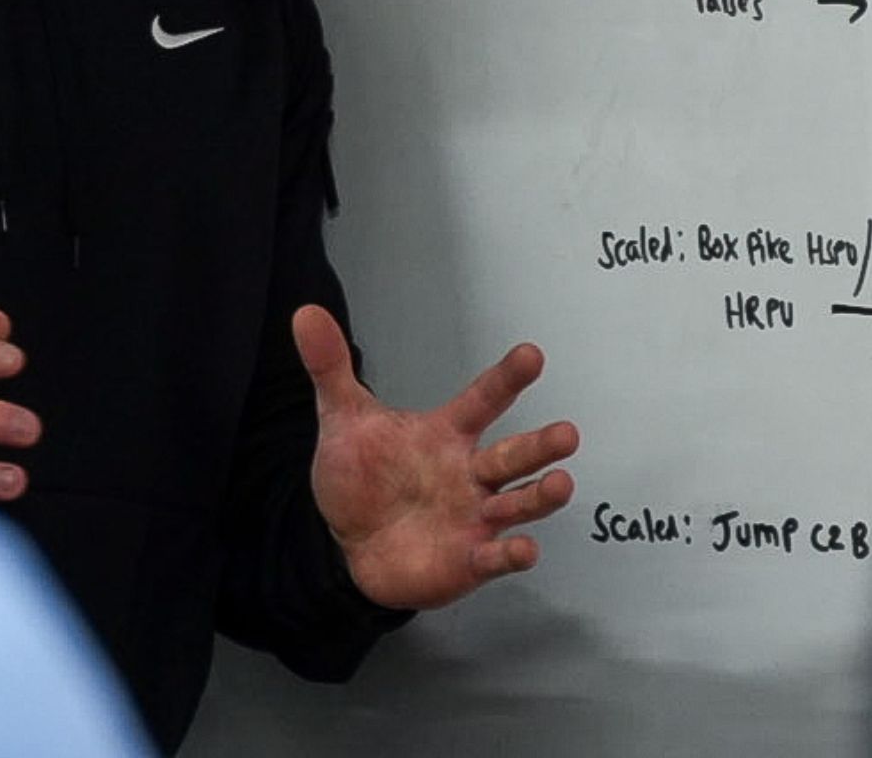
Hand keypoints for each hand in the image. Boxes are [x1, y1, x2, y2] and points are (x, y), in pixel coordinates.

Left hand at [293, 304, 577, 610]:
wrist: (343, 540)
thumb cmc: (358, 475)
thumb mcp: (342, 417)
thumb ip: (330, 366)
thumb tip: (305, 313)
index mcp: (446, 434)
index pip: (482, 400)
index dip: (506, 379)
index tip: (531, 355)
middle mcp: (468, 473)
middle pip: (511, 456)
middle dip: (540, 446)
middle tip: (567, 433)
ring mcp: (472, 517)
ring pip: (515, 504)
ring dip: (539, 496)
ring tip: (561, 483)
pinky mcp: (466, 558)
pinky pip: (493, 556)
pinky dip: (509, 553)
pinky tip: (524, 549)